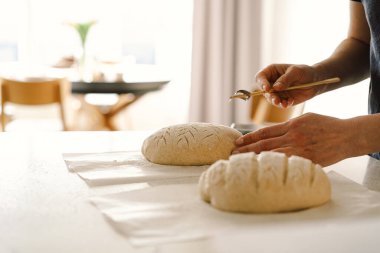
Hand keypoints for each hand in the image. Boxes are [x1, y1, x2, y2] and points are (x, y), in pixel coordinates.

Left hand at [233, 113, 352, 165]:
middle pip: (264, 144)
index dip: (249, 137)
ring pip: (272, 154)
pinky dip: (273, 166)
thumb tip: (272, 133)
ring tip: (241, 162)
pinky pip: (286, 163)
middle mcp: (292, 136)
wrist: (346, 136)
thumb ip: (288, 126)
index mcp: (291, 125)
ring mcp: (299, 149)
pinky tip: (262, 170)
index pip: (264, 132)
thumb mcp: (306, 119)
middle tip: (232, 153)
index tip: (237, 141)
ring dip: (255, 158)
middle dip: (246, 149)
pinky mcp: (306, 159)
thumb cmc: (326, 126)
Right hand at [256, 64, 321, 107]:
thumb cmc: (304, 72)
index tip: (267, 88)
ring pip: (270, 99)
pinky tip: (290, 102)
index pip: (260, 77)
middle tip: (276, 100)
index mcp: (272, 72)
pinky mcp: (282, 99)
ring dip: (276, 102)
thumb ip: (285, 79)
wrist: (315, 81)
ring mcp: (276, 92)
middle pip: (264, 90)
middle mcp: (272, 82)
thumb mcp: (296, 72)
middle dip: (270, 96)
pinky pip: (280, 104)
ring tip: (283, 103)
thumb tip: (275, 87)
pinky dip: (284, 104)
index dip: (262, 83)